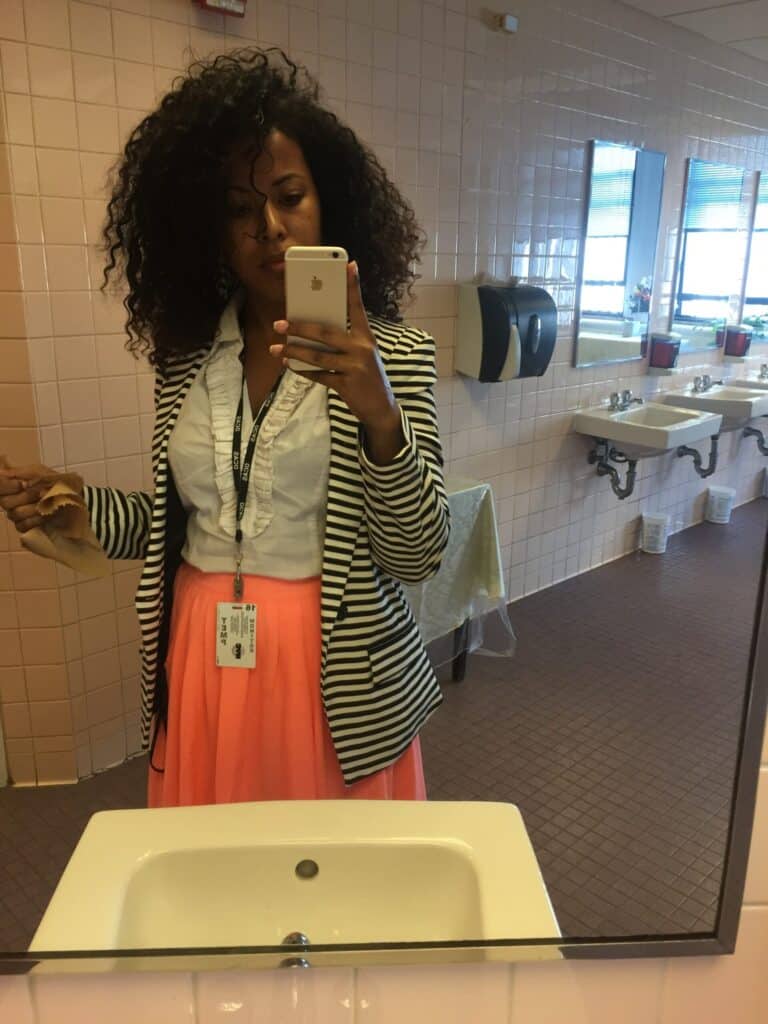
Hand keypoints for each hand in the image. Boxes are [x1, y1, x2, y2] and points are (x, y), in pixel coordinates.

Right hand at [0, 459, 83, 534]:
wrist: (78, 501)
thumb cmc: (62, 484)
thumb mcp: (44, 473)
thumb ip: (23, 472)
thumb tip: (2, 472)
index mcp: (15, 484)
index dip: (6, 486)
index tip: (22, 485)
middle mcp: (13, 500)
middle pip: (5, 502)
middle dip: (26, 498)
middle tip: (42, 495)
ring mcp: (18, 514)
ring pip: (14, 514)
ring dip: (33, 509)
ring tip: (48, 505)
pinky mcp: (26, 527)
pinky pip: (22, 526)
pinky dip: (35, 521)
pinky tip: (46, 517)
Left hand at [270, 261, 399, 434]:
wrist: (381, 408)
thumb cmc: (368, 376)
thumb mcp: (363, 354)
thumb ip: (345, 341)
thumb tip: (312, 331)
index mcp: (367, 337)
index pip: (358, 307)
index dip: (353, 286)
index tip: (349, 265)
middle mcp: (362, 349)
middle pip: (326, 333)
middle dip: (300, 328)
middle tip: (279, 324)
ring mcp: (355, 367)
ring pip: (318, 357)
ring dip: (294, 352)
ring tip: (276, 348)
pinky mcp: (347, 385)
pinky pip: (319, 376)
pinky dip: (303, 371)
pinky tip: (289, 365)